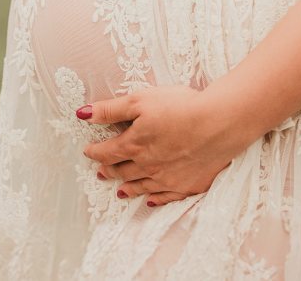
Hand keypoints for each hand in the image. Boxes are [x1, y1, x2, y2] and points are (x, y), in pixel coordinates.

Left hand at [77, 84, 247, 207]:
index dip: (95, 152)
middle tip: (100, 173)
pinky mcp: (188, 185)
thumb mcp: (140, 101)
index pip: (107, 152)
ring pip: (141, 186)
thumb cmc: (180, 107)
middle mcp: (147, 166)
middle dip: (109, 171)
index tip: (88, 152)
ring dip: (128, 188)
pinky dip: (155, 199)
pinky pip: (166, 197)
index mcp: (133, 144)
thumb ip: (110, 110)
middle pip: (122, 171)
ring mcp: (168, 178)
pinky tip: (151, 200)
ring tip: (119, 191)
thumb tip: (82, 114)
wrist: (218, 124)